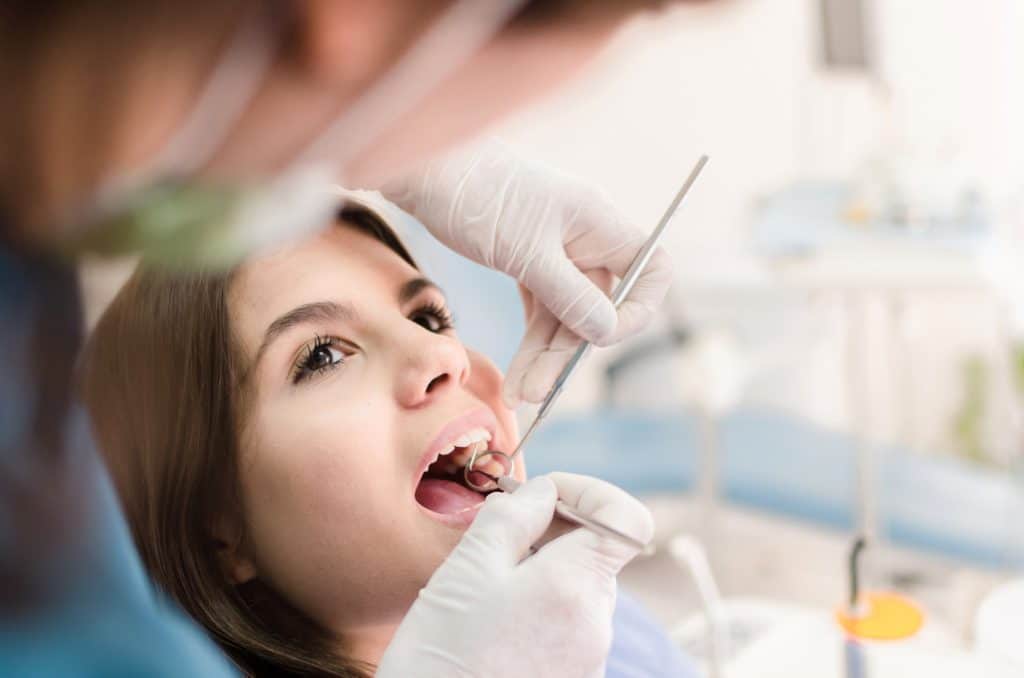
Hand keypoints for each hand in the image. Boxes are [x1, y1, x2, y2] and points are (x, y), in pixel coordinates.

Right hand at [375, 473, 652, 677]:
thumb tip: (543, 491)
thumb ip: (512, 518)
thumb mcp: (466, 569)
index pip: (627, 519)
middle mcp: (597, 626)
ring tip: (484, 593)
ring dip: (539, 576)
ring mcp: (589, 661)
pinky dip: (537, 612)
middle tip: (494, 541)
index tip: (541, 497)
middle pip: (595, 555)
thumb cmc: (441, 655)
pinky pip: (566, 628)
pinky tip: (492, 628)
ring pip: (577, 591)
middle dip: (551, 535)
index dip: (589, 492)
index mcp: (577, 586)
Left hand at [382, 140, 672, 406]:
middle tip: (538, 391)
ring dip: (544, 356)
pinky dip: (530, 341)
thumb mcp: (525, 251)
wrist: (423, 171)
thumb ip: (569, 294)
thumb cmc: (478, 195)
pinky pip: (541, 310)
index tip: (602, 337)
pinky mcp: (527, 261)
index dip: (638, 309)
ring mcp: (556, 251)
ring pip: (564, 316)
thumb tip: (607, 331)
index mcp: (598, 222)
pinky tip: (518, 374)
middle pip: (598, 307)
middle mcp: (584, 238)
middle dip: (568, 351)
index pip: (651, 270)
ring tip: (519, 395)